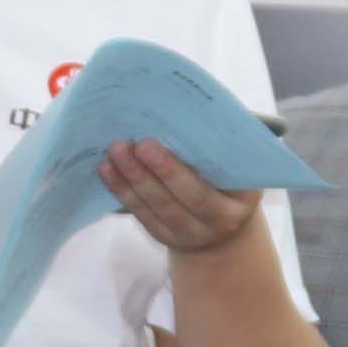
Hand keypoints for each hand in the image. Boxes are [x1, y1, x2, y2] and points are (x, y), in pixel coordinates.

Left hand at [97, 141, 260, 256]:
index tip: (156, 140)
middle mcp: (218, 222)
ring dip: (132, 180)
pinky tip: (107, 171)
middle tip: (133, 144)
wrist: (226, 224)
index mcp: (240, 201)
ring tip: (114, 153)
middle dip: (155, 171)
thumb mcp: (238, 166)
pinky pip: (143, 216)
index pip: (213, 185)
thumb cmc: (230, 179)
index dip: (178, 169)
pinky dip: (123, 192)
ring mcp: (189, 234)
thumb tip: (187, 108)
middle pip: (183, 199)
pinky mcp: (166, 237)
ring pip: (158, 208)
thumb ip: (220, 145)